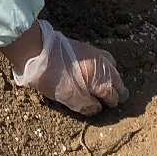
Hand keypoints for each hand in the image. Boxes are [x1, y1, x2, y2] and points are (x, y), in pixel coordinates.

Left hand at [8, 21, 125, 114]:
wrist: (39, 50)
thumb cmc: (53, 76)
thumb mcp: (69, 98)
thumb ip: (87, 105)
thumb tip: (97, 108)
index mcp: (101, 79)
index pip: (113, 95)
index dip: (112, 103)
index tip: (109, 108)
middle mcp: (103, 66)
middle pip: (117, 80)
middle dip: (117, 90)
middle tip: (116, 98)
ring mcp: (96, 54)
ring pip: (113, 67)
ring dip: (113, 77)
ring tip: (110, 85)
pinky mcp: (88, 47)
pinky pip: (105, 58)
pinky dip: (107, 67)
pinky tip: (100, 71)